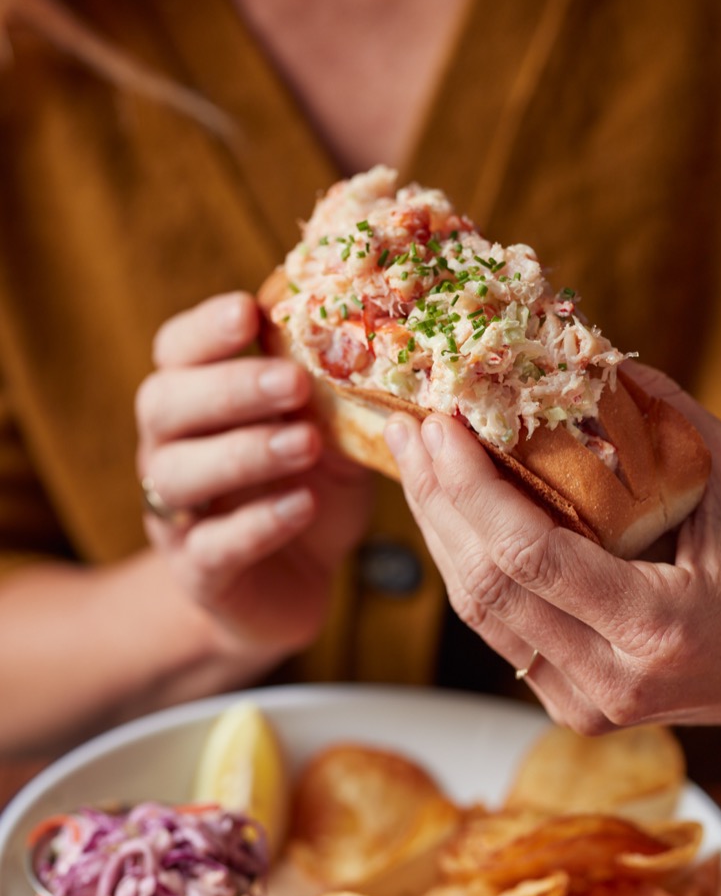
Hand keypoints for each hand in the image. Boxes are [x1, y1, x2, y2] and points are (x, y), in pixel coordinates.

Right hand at [136, 291, 371, 656]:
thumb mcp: (333, 433)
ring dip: (244, 453)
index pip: (175, 350)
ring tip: (307, 444)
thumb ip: (339, 394)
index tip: (248, 311)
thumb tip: (381, 341)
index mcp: (193, 401)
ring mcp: (176, 514)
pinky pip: (213, 546)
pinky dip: (259, 524)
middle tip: (292, 383)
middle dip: (228, 389)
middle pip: (164, 405)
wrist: (295, 584)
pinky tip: (304, 506)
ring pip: (177, 476)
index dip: (204, 330)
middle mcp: (169, 450)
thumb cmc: (310, 488)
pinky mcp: (200, 572)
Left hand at [384, 364, 720, 730]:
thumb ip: (668, 419)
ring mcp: (585, 704)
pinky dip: (469, 568)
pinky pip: (500, 631)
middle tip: (411, 431)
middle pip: (487, 586)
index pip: (530, 556)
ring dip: (439, 532)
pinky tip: (451, 516)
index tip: (439, 427)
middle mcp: (609, 681)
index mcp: (655, 629)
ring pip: (480, 613)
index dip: (471, 488)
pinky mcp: (571, 705)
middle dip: (437, 500)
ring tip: (416, 463)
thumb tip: (590, 357)